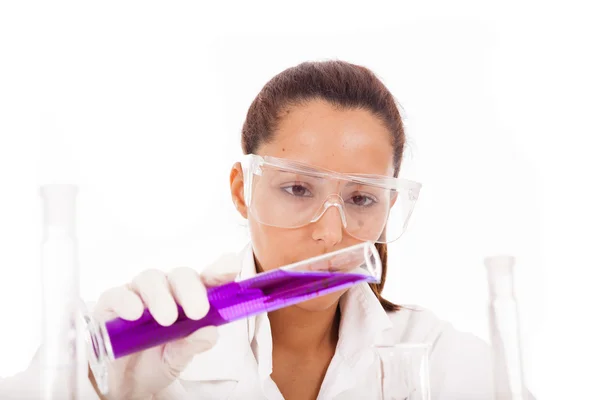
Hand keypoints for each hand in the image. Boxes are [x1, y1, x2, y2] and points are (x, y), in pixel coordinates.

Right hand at [90, 266, 235, 399]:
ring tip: (167, 319)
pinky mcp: (111, 303)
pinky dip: (127, 301)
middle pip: (181, 276)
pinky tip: (135, 314)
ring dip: (161, 296)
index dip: (220, 270)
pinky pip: (117, 294)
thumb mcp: (180, 357)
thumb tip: (210, 332)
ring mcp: (138, 293)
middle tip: (199, 312)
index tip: (231, 267)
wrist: (125, 382)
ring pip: (151, 279)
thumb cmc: (159, 359)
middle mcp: (166, 289)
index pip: (209, 278)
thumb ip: (193, 344)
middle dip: (191, 291)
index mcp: (190, 298)